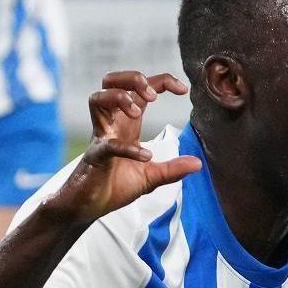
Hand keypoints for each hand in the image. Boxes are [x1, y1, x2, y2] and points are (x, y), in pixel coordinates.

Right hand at [47, 71, 200, 223]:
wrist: (89, 208)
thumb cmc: (114, 186)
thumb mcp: (151, 177)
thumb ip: (173, 169)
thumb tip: (198, 164)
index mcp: (126, 124)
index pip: (140, 90)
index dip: (162, 81)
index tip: (183, 89)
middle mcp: (112, 125)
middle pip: (111, 81)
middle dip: (132, 79)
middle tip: (152, 95)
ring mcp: (100, 138)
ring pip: (97, 98)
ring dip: (119, 98)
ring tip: (137, 112)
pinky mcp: (96, 157)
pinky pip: (108, 145)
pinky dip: (128, 148)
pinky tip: (146, 156)